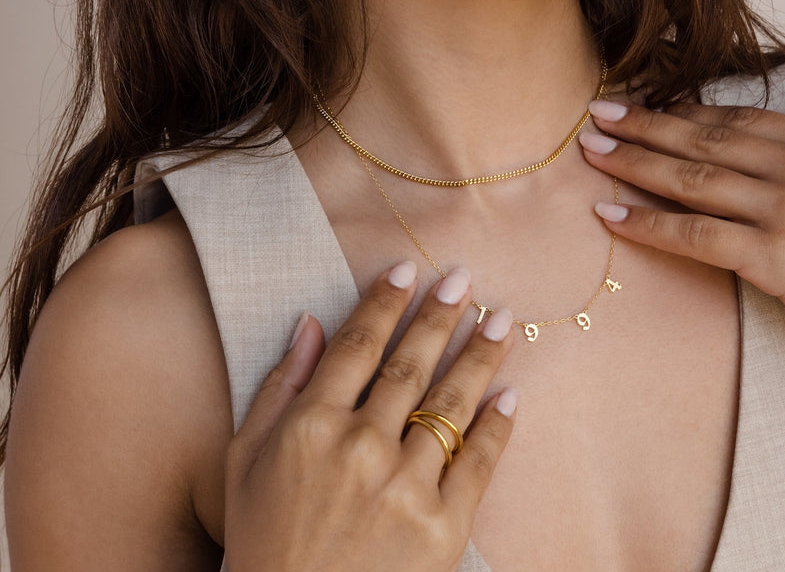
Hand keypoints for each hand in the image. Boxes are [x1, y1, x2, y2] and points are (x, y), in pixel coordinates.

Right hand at [224, 263, 516, 571]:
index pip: (356, 345)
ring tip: (501, 319)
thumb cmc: (264, 544)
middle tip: (463, 279)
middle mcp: (361, 448)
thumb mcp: (243, 464)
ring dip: (480, 355)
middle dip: (439, 316)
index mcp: (311, 427)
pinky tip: (510, 394)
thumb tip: (309, 322)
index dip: (384, 302)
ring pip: (452, 403)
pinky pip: (479, 462)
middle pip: (410, 365)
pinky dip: (498, 425)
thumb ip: (277, 387)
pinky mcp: (443, 528)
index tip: (405, 269)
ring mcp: (405, 487)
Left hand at [579, 92, 784, 395]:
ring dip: (634, 165)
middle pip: (702, 140)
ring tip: (592, 154)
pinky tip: (611, 214)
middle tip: (596, 114)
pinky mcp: (775, 256)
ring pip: (691, 180)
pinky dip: (649, 223)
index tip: (641, 103)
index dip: (681, 110)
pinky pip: (696, 234)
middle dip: (643, 126)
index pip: (734, 118)